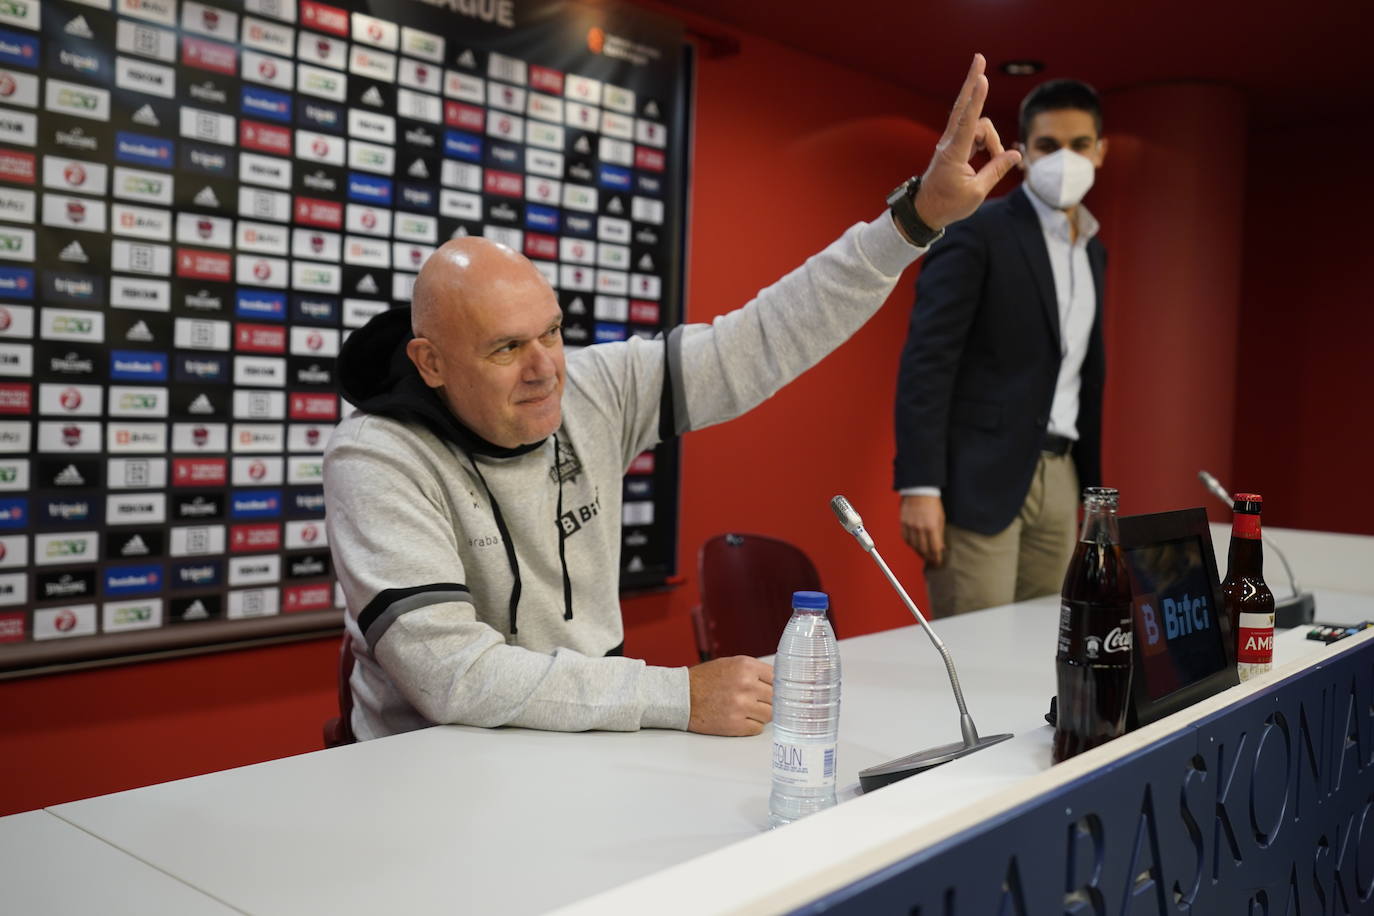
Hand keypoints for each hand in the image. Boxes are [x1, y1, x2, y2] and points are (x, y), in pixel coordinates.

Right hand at [687, 656, 772, 735]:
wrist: (682, 696)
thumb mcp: (731, 664)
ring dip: (762, 714)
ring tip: (748, 710)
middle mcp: (745, 685)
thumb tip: (779, 682)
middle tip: (759, 701)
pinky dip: (752, 725)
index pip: (778, 678)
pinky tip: (741, 718)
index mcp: (746, 666)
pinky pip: (757, 728)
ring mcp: (741, 706)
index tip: (777, 690)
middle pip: (776, 697)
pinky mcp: (735, 725)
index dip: (777, 685)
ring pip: (770, 715)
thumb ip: (755, 671)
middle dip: (769, 700)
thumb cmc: (705, 680)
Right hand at [900, 494, 946, 567]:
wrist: (919, 490)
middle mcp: (920, 528)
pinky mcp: (903, 523)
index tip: (938, 562)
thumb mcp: (941, 518)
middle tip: (931, 561)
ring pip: (913, 546)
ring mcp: (910, 526)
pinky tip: (914, 545)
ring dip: (919, 552)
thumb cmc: (932, 502)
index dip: (936, 558)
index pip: (934, 548)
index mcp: (931, 527)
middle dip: (928, 557)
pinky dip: (910, 544)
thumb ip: (940, 534)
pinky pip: (905, 538)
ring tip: (923, 555)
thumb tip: (941, 547)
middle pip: (923, 549)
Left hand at [912, 54, 1021, 229]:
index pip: (968, 122)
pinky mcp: (955, 145)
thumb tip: (1015, 153)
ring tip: (997, 160)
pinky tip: (994, 153)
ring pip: (979, 126)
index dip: (977, 100)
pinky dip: (988, 142)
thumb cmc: (949, 205)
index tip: (982, 79)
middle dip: (973, 82)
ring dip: (993, 141)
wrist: (925, 211)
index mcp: (953, 153)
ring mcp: (951, 142)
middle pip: (964, 106)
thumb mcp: (977, 192)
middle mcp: (950, 142)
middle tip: (979, 58)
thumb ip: (997, 170)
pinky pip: (976, 134)